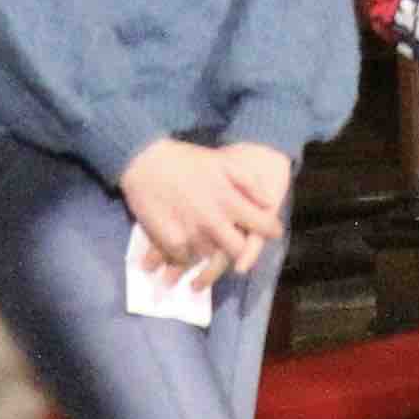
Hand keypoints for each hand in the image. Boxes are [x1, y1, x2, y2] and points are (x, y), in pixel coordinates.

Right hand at [119, 139, 279, 281]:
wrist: (146, 161)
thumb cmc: (187, 160)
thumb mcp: (223, 163)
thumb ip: (249, 183)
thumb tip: (269, 202)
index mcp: (229, 201)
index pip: (260, 225)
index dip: (271, 229)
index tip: (273, 231)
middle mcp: (213, 221)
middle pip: (237, 249)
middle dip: (240, 248)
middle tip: (235, 243)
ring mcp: (191, 234)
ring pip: (210, 257)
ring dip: (211, 253)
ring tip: (207, 247)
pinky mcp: (170, 241)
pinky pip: (184, 258)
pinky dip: (186, 257)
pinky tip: (185, 249)